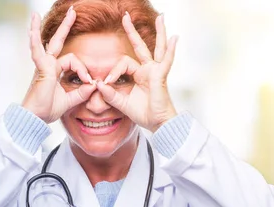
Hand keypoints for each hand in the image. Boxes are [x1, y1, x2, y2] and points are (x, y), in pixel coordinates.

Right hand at [22, 8, 96, 123]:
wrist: (36, 118)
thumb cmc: (48, 110)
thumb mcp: (70, 101)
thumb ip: (81, 93)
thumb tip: (94, 86)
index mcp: (54, 71)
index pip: (73, 61)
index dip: (83, 71)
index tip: (90, 83)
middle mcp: (48, 65)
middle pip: (57, 42)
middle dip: (65, 27)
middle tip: (73, 12)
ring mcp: (43, 66)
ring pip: (47, 43)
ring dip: (42, 29)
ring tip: (36, 14)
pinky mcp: (41, 70)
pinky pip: (38, 53)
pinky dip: (34, 42)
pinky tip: (31, 31)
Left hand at [96, 13, 178, 131]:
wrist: (158, 124)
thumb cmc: (144, 114)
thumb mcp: (122, 103)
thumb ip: (110, 94)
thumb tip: (98, 84)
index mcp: (138, 75)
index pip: (123, 63)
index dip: (113, 71)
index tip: (107, 83)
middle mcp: (148, 70)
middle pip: (140, 46)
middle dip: (132, 31)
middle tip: (125, 16)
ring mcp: (156, 71)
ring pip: (157, 48)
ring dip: (159, 32)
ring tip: (161, 17)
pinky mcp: (161, 76)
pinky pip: (166, 61)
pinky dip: (171, 50)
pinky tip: (175, 39)